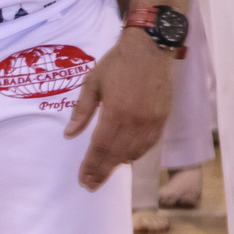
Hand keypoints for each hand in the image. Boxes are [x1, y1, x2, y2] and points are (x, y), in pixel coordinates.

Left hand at [66, 36, 176, 190]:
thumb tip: (69, 134)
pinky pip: (149, 143)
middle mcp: (136, 120)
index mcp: (116, 112)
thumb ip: (81, 111)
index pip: (101, 147)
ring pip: (135, 151)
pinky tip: (126, 158)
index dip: (91, 165)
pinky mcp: (163, 117)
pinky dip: (136, 153)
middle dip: (102, 171)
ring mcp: (152, 120)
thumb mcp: (92, 84)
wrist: (150, 49)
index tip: (83, 179)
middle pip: (117, 154)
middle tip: (90, 185)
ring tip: (104, 173)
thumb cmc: (117, 64)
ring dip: (119, 164)